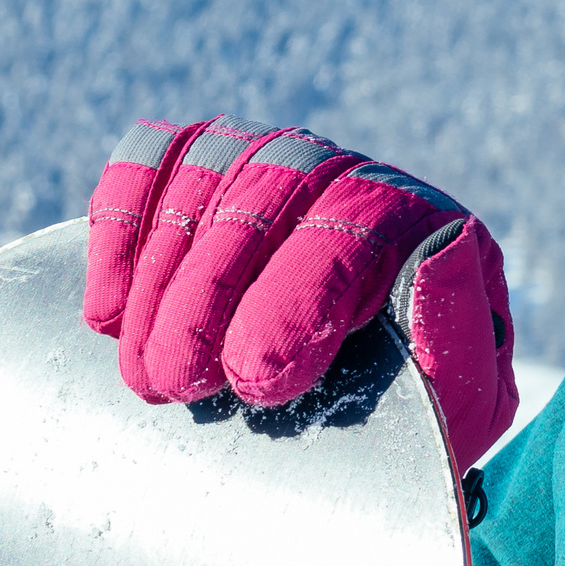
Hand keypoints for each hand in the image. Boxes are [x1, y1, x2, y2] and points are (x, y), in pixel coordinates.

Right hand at [80, 115, 517, 468]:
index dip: (295, 297)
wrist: (366, 403)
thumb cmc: (415, 406)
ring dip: (158, 278)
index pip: (356, 226)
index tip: (253, 381)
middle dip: (208, 292)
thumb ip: (458, 339)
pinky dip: (120, 223)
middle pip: (268, 191)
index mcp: (421, 224)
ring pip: (206, 174)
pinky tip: (105, 309)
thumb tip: (438, 252)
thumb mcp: (458, 398)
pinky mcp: (205, 164)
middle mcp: (348, 174)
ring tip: (145, 374)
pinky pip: (154, 158)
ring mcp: (273, 160)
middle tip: (176, 385)